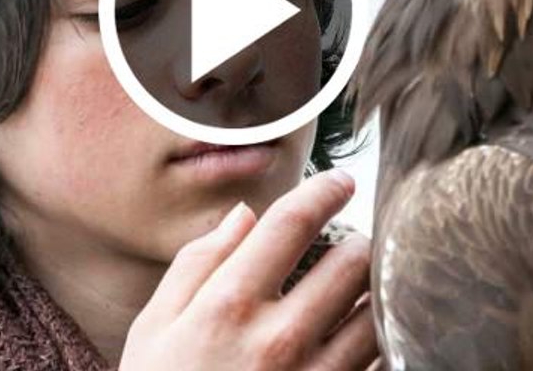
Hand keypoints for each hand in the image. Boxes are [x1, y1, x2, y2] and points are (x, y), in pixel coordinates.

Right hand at [119, 169, 377, 369]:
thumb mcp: (154, 327)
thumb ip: (197, 263)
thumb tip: (243, 216)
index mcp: (228, 305)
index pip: (293, 223)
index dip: (325, 190)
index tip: (341, 180)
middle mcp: (278, 338)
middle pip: (352, 260)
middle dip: (357, 241)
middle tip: (349, 243)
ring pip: (376, 311)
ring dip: (373, 291)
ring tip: (359, 289)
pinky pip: (377, 363)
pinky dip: (375, 342)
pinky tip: (356, 338)